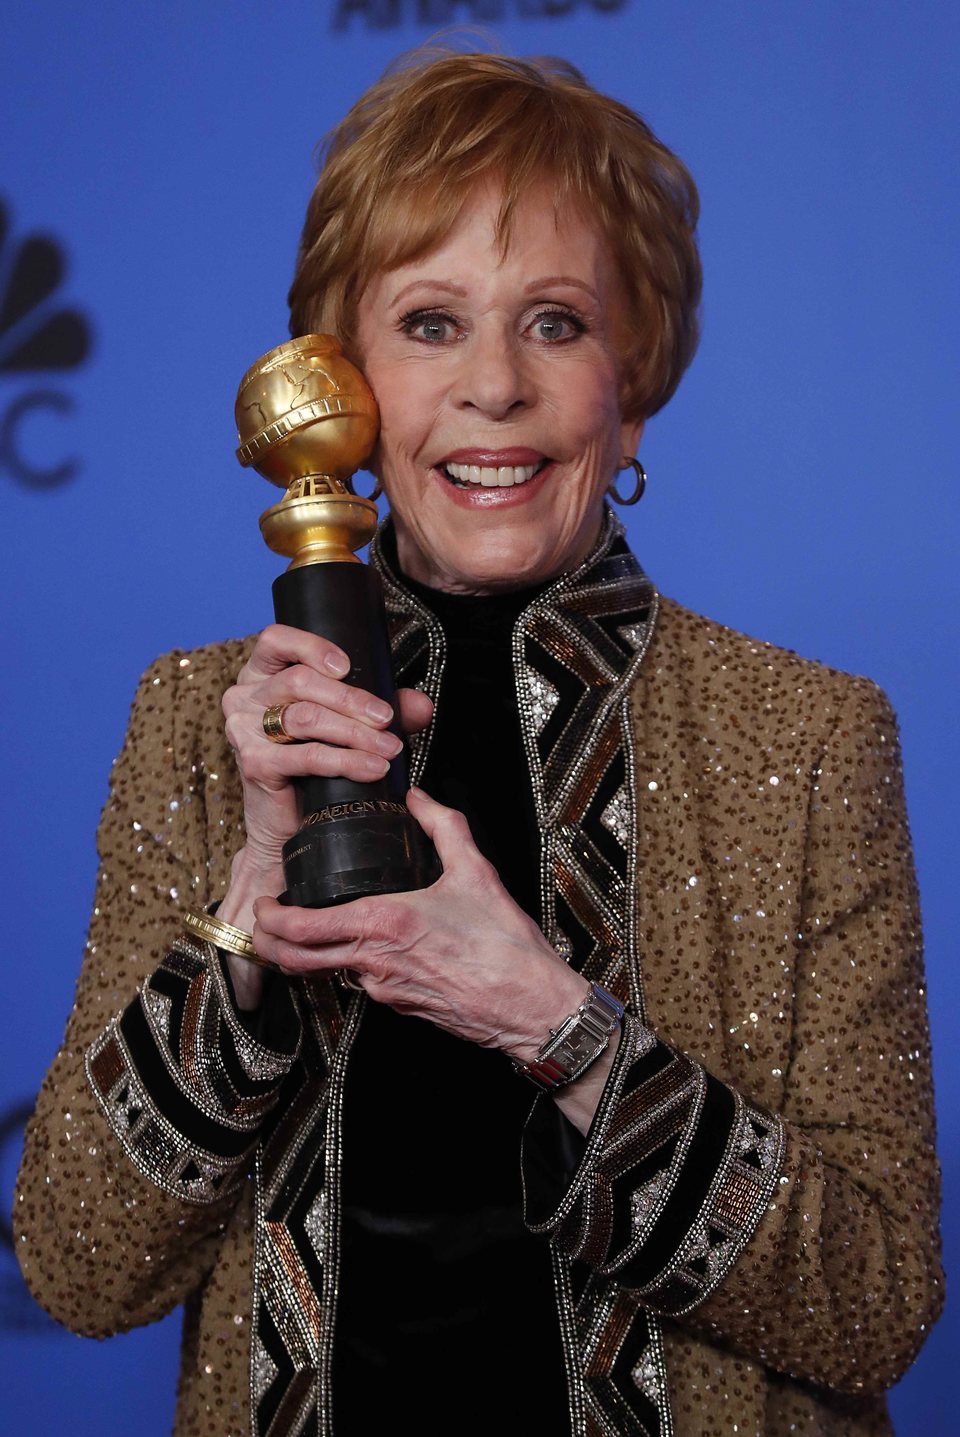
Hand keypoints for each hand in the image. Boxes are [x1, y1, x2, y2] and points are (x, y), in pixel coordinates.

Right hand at [216, 624, 431, 1005]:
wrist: (286, 825)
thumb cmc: (313, 767)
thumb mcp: (349, 727)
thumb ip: (382, 709)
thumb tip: (421, 704)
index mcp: (261, 675)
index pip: (276, 640)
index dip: (311, 646)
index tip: (347, 665)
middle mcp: (245, 697)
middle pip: (299, 681)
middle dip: (352, 700)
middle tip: (388, 718)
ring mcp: (243, 730)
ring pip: (305, 716)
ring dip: (355, 732)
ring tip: (389, 748)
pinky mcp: (253, 764)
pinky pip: (305, 756)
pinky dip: (344, 761)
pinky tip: (372, 768)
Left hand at [252, 787, 588, 1062]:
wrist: (529, 1004)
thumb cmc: (504, 945)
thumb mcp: (475, 871)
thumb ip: (443, 825)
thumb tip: (419, 797)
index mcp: (382, 925)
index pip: (303, 928)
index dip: (272, 917)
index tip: (264, 901)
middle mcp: (373, 963)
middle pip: (298, 960)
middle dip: (271, 942)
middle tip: (264, 922)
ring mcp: (384, 990)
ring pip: (330, 973)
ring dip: (310, 954)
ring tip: (308, 929)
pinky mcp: (400, 1007)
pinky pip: (363, 983)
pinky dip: (350, 965)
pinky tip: (364, 945)